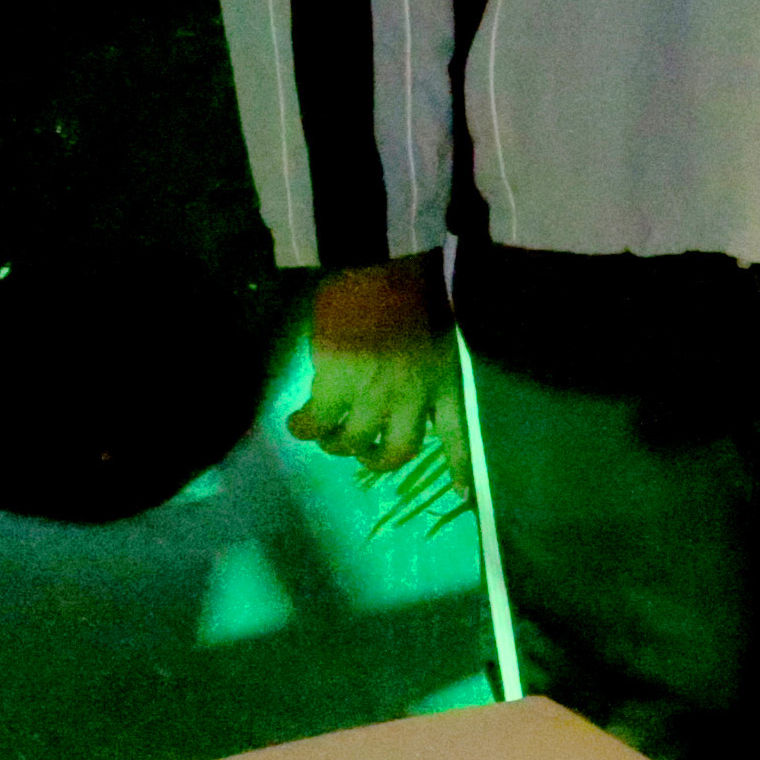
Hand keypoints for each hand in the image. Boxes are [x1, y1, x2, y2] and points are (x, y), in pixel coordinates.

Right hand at [292, 258, 456, 471]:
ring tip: (325, 429)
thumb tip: (410, 376)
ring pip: (353, 442)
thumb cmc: (415, 285)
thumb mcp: (442, 330)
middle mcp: (415, 396)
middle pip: (399, 451)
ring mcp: (375, 394)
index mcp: (447, 380)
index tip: (463, 495)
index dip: (460, 468)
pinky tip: (296, 421)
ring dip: (336, 442)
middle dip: (378, 458)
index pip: (460, 434)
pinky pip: (316, 425)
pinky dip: (303, 428)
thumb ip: (431, 362)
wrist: (382, 263)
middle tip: (364, 449)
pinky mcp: (336, 385)